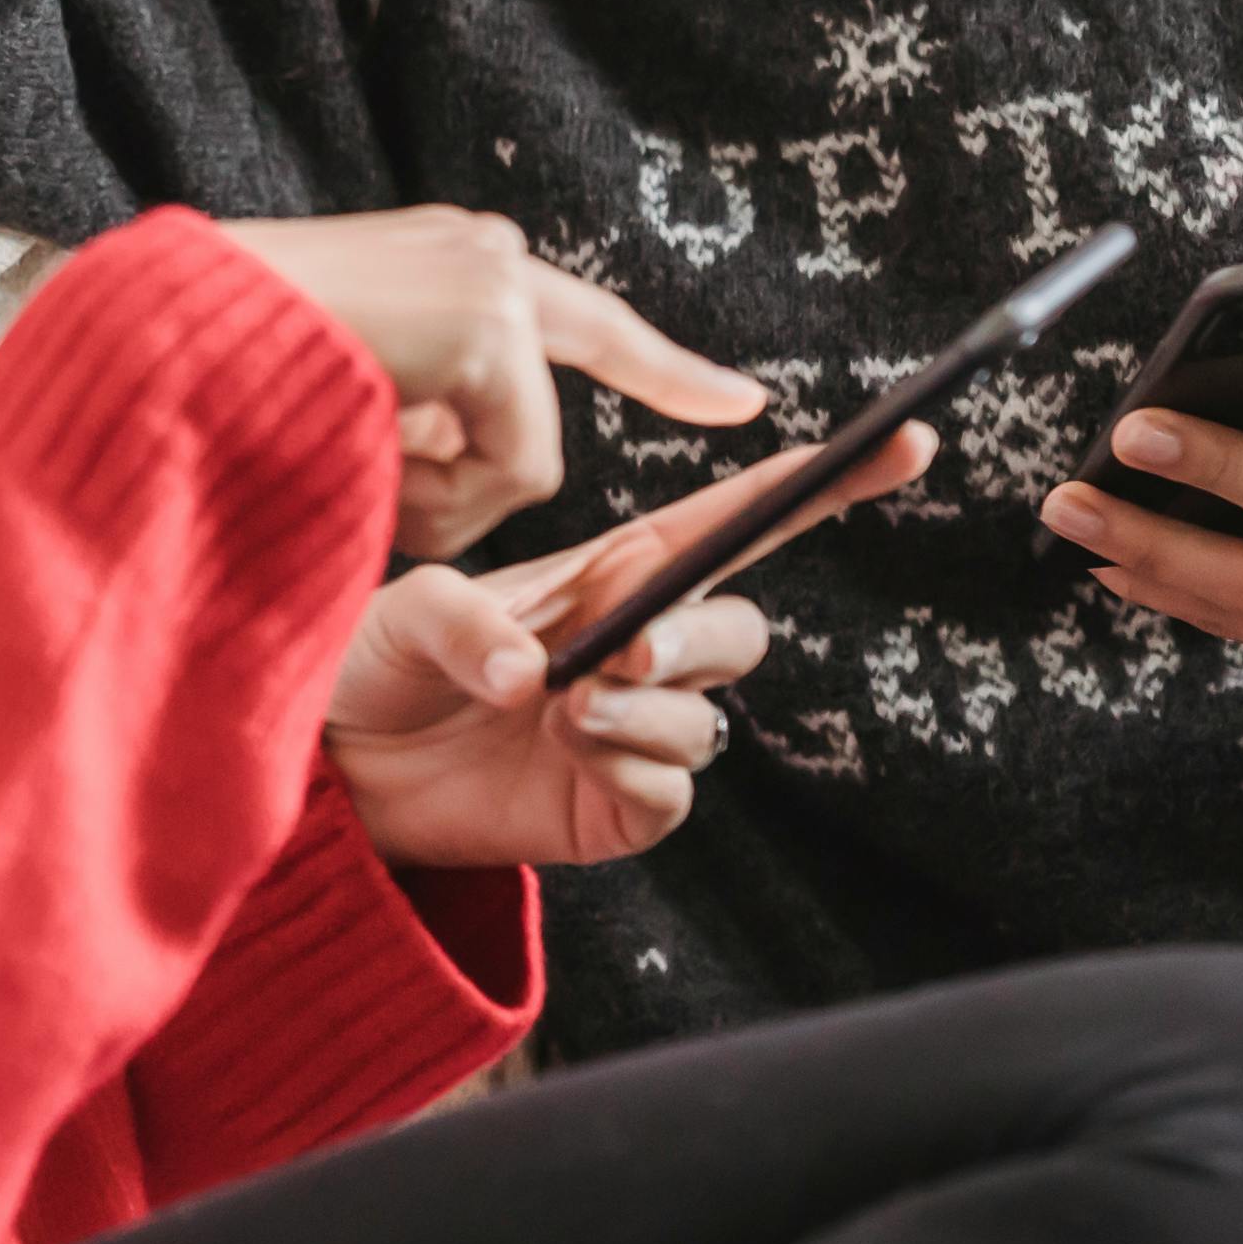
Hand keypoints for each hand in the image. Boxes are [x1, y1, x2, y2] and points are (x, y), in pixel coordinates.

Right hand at [212, 206, 766, 557]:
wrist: (156, 344)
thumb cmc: (218, 381)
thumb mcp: (342, 384)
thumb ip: (421, 409)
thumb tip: (483, 475)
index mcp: (447, 262)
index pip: (584, 319)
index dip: (666, 368)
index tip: (745, 404)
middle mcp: (484, 255)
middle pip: (569, 387)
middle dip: (502, 471)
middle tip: (450, 473)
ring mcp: (492, 284)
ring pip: (523, 460)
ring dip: (444, 498)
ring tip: (355, 462)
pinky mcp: (487, 330)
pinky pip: (512, 473)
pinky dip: (443, 502)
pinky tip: (372, 463)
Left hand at [330, 421, 934, 867]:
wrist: (337, 766)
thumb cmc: (377, 663)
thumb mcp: (406, 613)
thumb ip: (469, 623)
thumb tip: (539, 678)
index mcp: (613, 570)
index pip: (740, 519)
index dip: (823, 483)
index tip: (905, 442)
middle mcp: (639, 643)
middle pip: (739, 627)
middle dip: (694, 635)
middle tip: (620, 652)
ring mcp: (635, 726)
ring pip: (707, 712)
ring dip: (647, 708)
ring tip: (560, 710)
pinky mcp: (616, 800)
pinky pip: (673, 788)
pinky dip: (633, 766)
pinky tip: (568, 750)